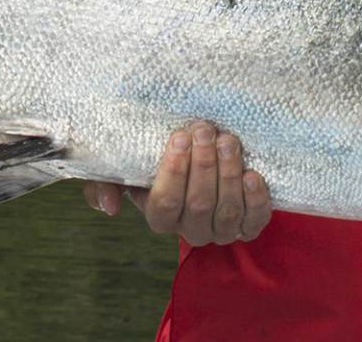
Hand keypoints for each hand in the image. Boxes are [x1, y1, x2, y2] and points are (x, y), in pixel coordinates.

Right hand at [82, 120, 272, 244]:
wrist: (197, 162)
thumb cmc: (156, 163)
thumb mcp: (125, 169)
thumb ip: (106, 183)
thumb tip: (109, 206)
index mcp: (159, 216)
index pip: (165, 202)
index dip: (174, 171)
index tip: (181, 136)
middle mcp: (190, 229)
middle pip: (198, 204)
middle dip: (203, 164)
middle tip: (205, 129)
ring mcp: (220, 231)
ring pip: (226, 211)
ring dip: (228, 174)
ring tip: (228, 141)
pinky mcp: (248, 226)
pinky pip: (254, 221)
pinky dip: (255, 200)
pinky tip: (252, 174)